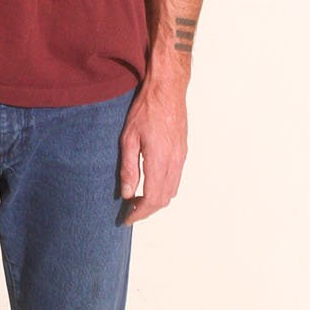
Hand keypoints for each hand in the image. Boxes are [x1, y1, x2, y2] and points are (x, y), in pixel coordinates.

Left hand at [119, 72, 188, 222]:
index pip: (152, 198)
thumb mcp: (128, 138)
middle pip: (163, 199)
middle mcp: (174, 162)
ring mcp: (181, 157)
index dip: (139, 213)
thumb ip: (128, 168)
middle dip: (146, 211)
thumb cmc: (146, 109)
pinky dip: (163, 190)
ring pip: (171, 191)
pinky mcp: (183, 152)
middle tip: (129, 212)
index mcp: (159, 160)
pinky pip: (175, 179)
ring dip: (155, 201)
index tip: (127, 219)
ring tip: (137, 200)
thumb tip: (127, 193)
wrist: (167, 89)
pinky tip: (150, 185)